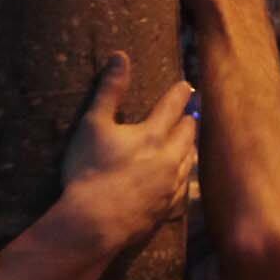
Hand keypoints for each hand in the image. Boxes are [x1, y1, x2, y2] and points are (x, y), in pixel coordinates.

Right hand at [54, 54, 197, 258]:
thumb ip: (109, 90)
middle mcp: (168, 159)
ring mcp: (169, 187)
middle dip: (188, 121)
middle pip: (187, 135)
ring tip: (188, 144)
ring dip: (188, 150)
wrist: (94, 223)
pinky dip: (182, 180)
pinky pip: (182, 191)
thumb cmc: (89, 171)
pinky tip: (179, 182)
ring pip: (188, 163)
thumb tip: (121, 56)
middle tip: (190, 114)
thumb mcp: (93, 124)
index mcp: (152, 135)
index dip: (180, 93)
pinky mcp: (165, 211)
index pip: (172, 106)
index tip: (186, 86)